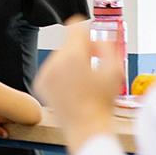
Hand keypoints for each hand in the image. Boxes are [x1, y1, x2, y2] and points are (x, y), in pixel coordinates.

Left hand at [34, 25, 122, 154]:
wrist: (86, 128)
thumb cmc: (102, 104)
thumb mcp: (115, 71)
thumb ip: (108, 47)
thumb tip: (101, 38)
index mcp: (73, 55)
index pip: (74, 26)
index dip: (86, 31)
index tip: (92, 41)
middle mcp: (55, 61)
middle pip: (68, 43)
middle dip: (80, 50)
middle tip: (93, 64)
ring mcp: (45, 72)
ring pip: (59, 56)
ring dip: (70, 63)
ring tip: (83, 81)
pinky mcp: (40, 83)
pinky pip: (51, 70)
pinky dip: (60, 75)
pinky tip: (72, 89)